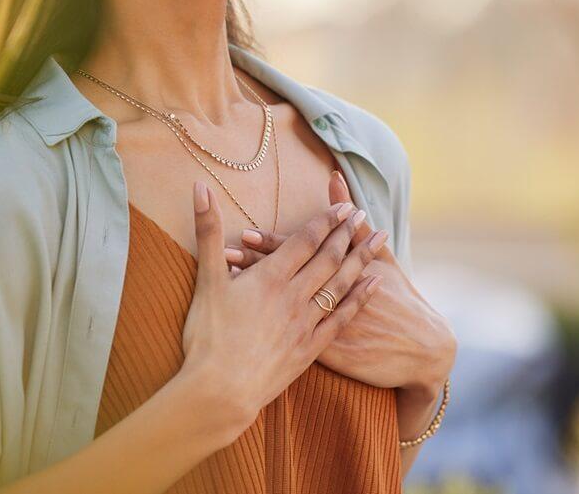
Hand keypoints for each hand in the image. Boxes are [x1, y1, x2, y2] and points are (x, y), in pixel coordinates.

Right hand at [181, 180, 385, 431]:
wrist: (220, 392)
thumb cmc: (207, 337)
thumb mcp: (205, 280)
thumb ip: (207, 231)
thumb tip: (199, 186)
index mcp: (270, 277)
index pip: (305, 241)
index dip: (326, 221)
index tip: (344, 206)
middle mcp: (294, 296)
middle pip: (328, 258)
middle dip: (347, 234)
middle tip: (364, 215)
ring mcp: (306, 323)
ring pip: (341, 284)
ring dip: (362, 259)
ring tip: (379, 240)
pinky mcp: (311, 348)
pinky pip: (343, 317)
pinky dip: (361, 297)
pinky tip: (375, 284)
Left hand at [226, 171, 456, 395]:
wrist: (420, 349)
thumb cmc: (399, 298)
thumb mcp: (381, 258)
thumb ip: (353, 222)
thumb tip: (334, 178)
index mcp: (341, 272)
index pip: (300, 253)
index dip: (272, 244)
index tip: (245, 232)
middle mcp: (329, 298)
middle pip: (286, 278)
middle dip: (254, 266)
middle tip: (225, 254)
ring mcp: (325, 327)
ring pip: (280, 307)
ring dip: (253, 296)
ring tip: (227, 283)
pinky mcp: (323, 354)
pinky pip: (287, 339)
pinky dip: (265, 328)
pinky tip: (241, 323)